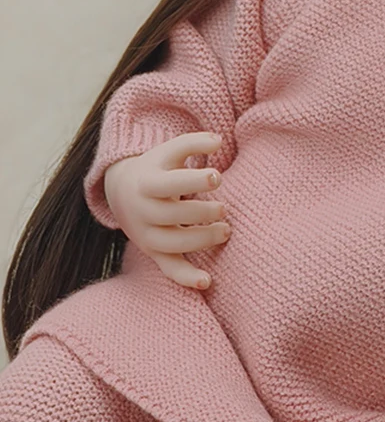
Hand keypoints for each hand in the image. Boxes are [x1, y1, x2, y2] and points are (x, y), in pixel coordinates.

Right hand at [103, 132, 230, 289]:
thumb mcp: (169, 151)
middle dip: (202, 213)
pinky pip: (169, 268)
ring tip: (226, 230)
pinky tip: (207, 281)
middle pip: (172, 216)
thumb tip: (219, 140)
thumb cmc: (157, 168)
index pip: (169, 184)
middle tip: (224, 209)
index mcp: (147, 183)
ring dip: (201, 240)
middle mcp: (143, 211)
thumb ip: (193, 142)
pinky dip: (186, 277)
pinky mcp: (154, 252)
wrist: (122, 191)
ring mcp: (147, 235)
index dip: (194, 181)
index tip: (218, 176)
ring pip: (173, 243)